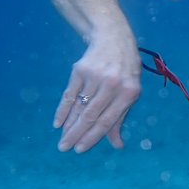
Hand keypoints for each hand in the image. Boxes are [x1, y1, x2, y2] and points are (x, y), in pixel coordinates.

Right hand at [53, 32, 141, 151]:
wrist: (114, 38)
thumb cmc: (126, 70)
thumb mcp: (130, 91)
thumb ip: (121, 118)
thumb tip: (117, 145)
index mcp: (129, 92)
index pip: (108, 120)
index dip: (93, 136)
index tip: (80, 149)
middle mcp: (112, 84)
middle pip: (90, 115)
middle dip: (76, 134)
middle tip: (64, 147)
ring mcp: (95, 76)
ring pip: (79, 106)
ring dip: (68, 124)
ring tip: (61, 138)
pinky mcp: (80, 69)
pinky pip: (69, 94)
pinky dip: (63, 109)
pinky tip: (57, 122)